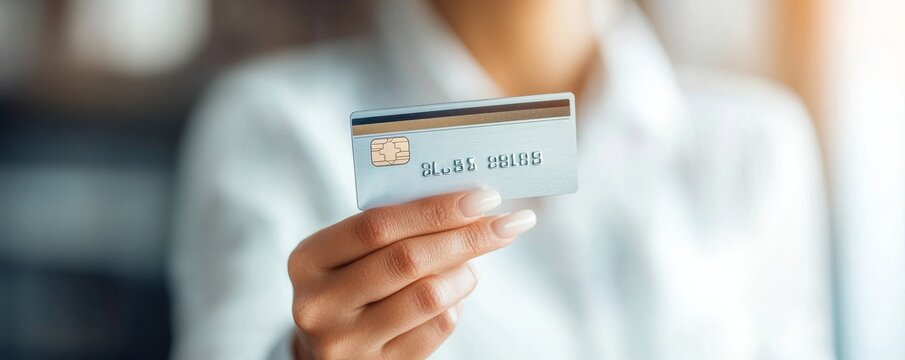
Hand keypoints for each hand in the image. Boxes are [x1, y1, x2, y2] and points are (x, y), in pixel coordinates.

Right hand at [287, 190, 535, 358]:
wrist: (329, 346)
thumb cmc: (351, 282)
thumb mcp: (351, 253)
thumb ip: (393, 228)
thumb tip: (466, 203)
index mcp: (308, 260)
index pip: (377, 225)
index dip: (435, 209)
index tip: (482, 196)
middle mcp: (319, 304)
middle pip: (407, 260)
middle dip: (466, 237)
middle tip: (507, 223)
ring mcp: (346, 342)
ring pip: (428, 297)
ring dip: (465, 274)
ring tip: (473, 264)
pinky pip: (437, 329)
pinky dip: (456, 305)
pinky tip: (454, 295)